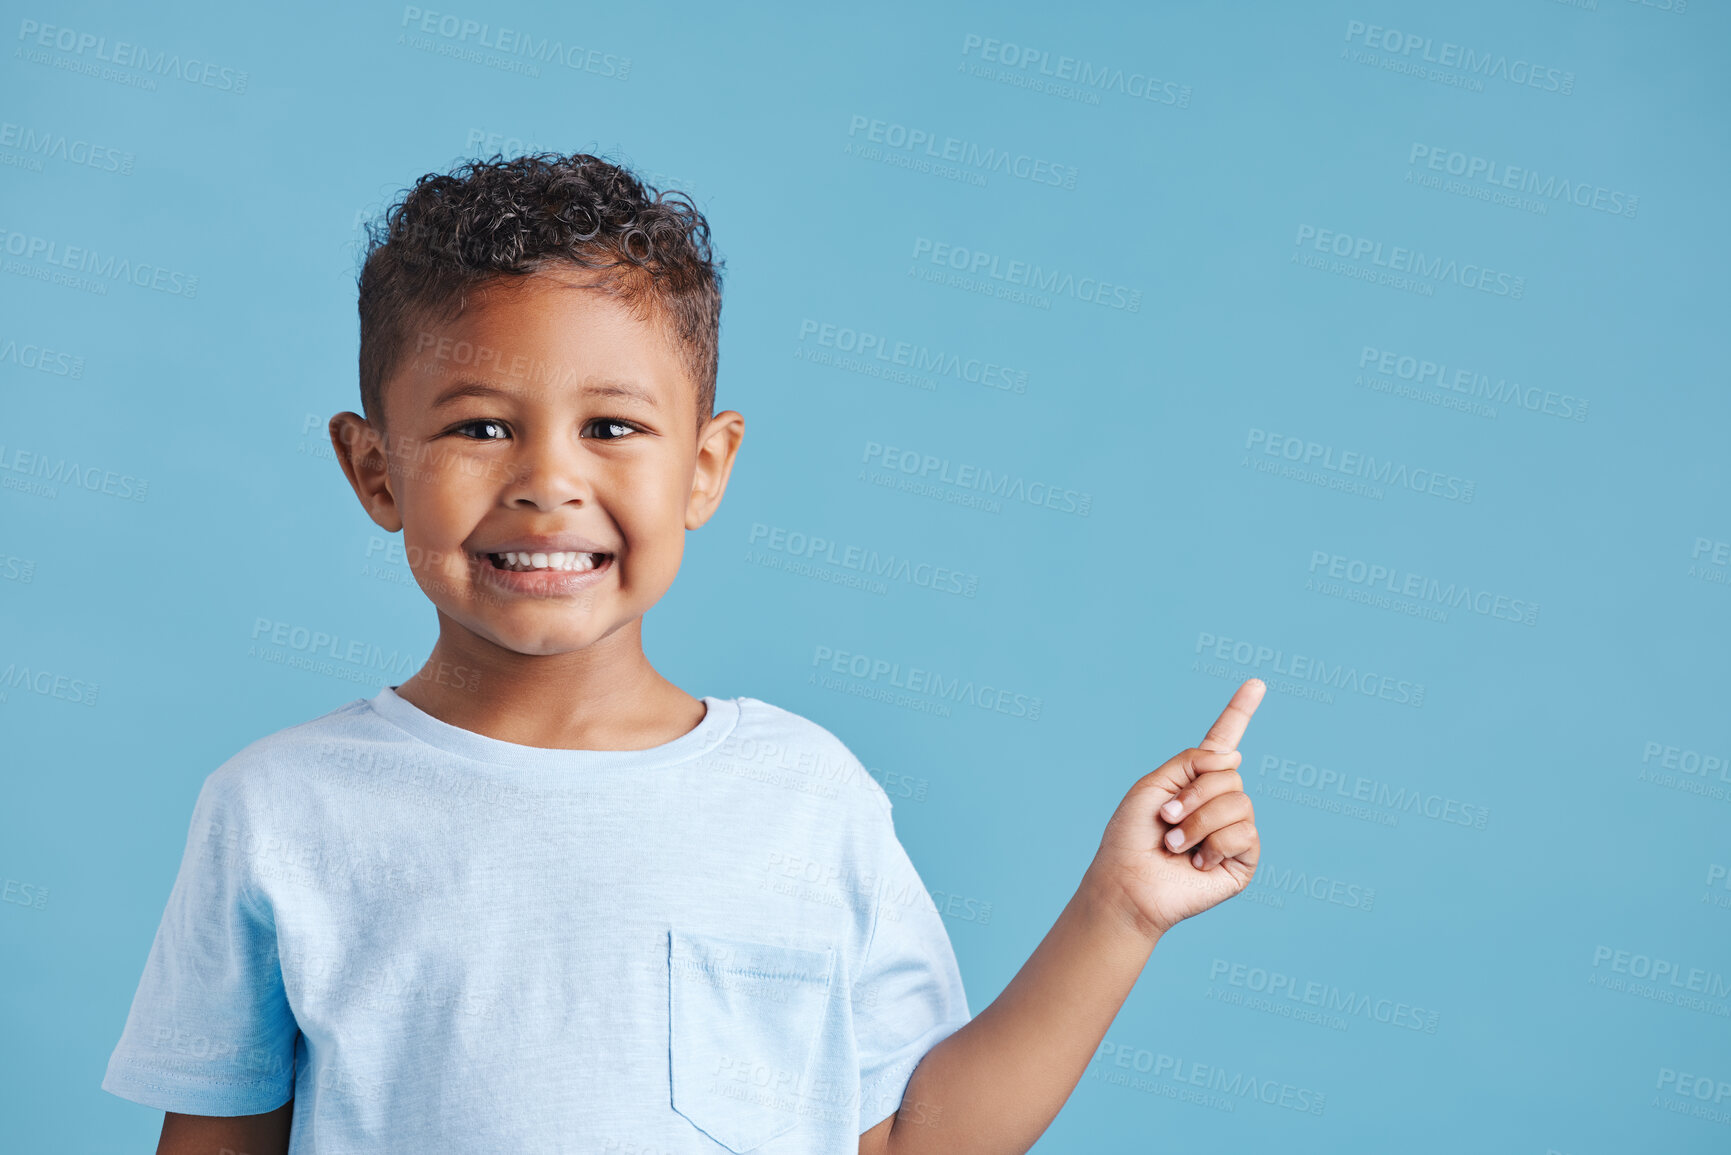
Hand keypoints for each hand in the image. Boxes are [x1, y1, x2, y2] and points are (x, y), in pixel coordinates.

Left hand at [1085, 679, 1265, 938]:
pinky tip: (1197, 863)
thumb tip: (1236, 757)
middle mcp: (1219, 802)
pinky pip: (1245, 834)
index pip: (1224, 741)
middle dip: (1195, 794)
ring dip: (1199, 822)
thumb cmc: (1132, 837)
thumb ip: (1192, 761)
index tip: (1257, 682)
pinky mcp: (1243, 860)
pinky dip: (1215, 845)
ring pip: (1239, 802)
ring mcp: (1234, 830)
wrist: (1128, 883)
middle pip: (1231, 773)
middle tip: (1166, 819)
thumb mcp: (1154, 785)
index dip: (1240, 711)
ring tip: (1175, 844)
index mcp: (1195, 780)